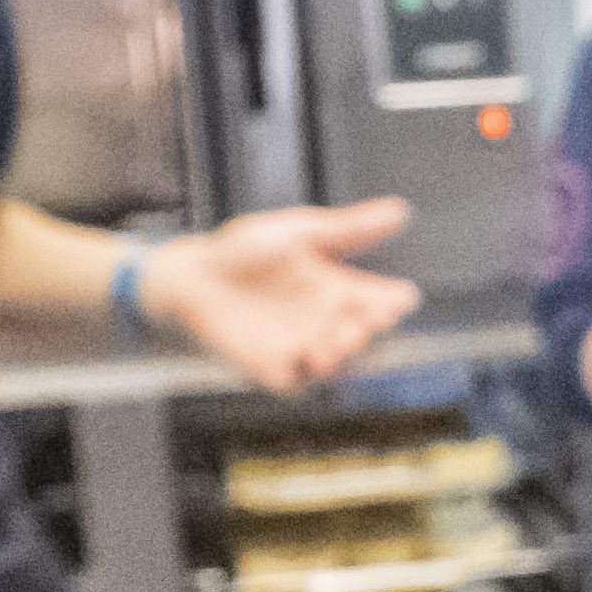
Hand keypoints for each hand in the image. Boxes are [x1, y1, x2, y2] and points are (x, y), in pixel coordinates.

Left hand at [149, 198, 421, 394]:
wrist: (190, 278)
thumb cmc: (242, 252)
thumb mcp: (300, 232)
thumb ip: (349, 228)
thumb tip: (400, 210)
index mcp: (338, 289)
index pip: (379, 300)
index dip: (394, 301)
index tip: (402, 296)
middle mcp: (326, 322)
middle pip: (363, 333)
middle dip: (372, 327)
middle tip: (373, 316)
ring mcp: (302, 347)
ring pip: (337, 361)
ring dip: (344, 352)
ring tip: (342, 337)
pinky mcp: (273, 368)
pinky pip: (299, 380)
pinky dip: (308, 374)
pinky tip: (313, 357)